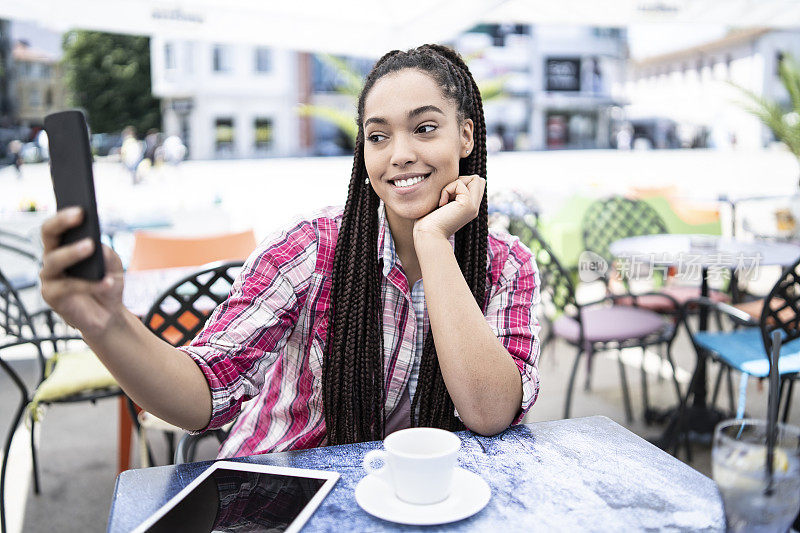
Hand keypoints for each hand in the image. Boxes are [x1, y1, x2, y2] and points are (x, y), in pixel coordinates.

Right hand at [40, 207, 124, 337]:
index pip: (58, 225)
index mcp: (64, 246)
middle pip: (49, 235)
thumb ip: (106, 253)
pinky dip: (90, 284)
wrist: (108, 314)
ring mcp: (50, 277)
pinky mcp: (52, 296)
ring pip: (54, 260)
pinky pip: (68, 286)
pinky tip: (106, 282)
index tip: (81, 208)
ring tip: (90, 246)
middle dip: (62, 222)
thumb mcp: (113, 265)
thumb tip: (97, 245)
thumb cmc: (107, 283)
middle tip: (79, 215)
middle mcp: (52, 258)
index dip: (65, 215)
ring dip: (73, 252)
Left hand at [413, 175, 484, 242]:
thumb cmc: (427, 222)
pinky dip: (447, 189)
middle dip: (461, 181)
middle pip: (478, 180)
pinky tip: (442, 204)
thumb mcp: (441, 204)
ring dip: (455, 184)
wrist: (427, 235)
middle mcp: (474, 207)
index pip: (476, 184)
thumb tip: (454, 180)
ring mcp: (473, 206)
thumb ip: (450, 193)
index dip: (462, 183)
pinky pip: (459, 183)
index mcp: (469, 208)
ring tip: (445, 200)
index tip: (447, 197)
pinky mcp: (468, 204)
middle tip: (447, 196)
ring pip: (474, 178)